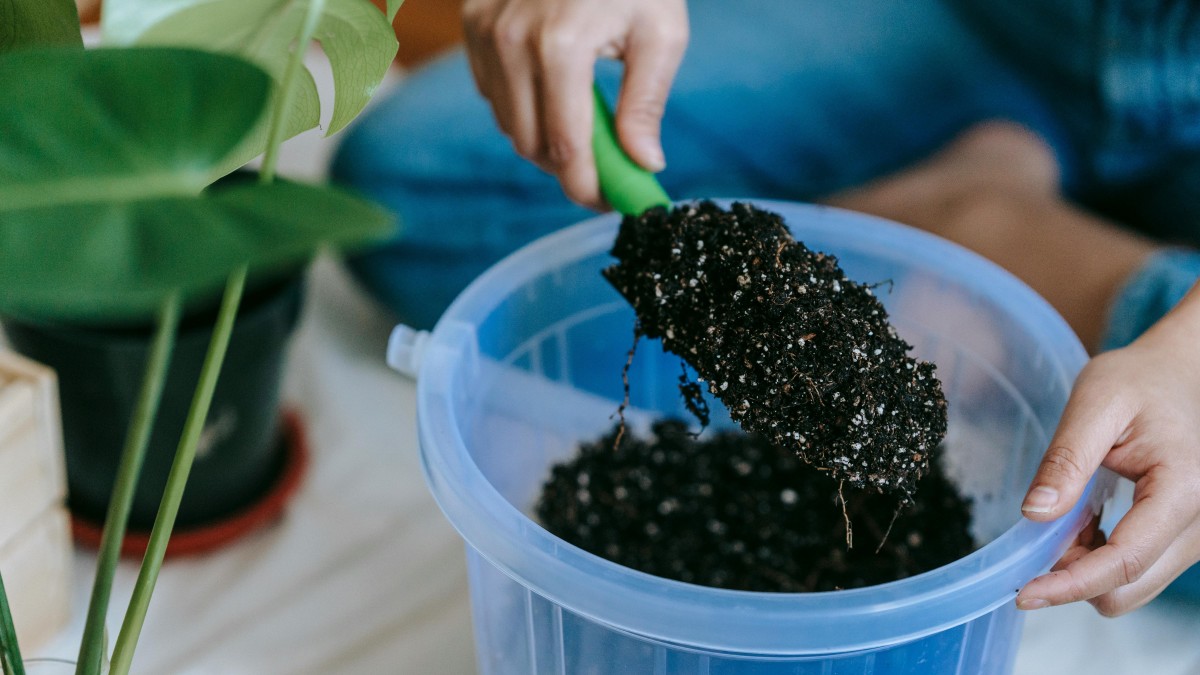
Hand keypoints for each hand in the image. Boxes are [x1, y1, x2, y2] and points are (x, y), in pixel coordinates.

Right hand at [462, 0, 687, 207]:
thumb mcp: (660, 31)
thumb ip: (646, 103)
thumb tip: (644, 164)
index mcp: (561, 47)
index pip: (564, 147)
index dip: (586, 188)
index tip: (610, 203)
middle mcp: (511, 42)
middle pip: (532, 145)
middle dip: (568, 169)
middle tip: (605, 170)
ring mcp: (485, 32)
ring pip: (509, 125)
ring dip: (545, 139)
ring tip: (584, 125)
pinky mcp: (472, 24)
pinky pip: (491, 94)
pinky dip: (522, 106)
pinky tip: (553, 89)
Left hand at [1016, 284, 1199, 615]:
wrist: (1182, 372)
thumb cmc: (1141, 379)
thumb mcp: (1095, 402)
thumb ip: (1066, 460)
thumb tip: (1035, 514)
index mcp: (1185, 490)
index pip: (1124, 560)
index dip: (1069, 584)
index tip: (1024, 593)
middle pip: (1129, 587)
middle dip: (1074, 577)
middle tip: (1038, 537)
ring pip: (1134, 585)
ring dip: (1089, 568)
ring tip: (1067, 518)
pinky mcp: (1188, 535)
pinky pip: (1142, 569)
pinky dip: (1105, 557)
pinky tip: (1086, 522)